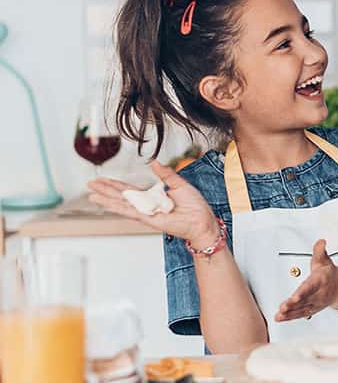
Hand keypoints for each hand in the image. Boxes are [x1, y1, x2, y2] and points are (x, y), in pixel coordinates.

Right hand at [88, 161, 217, 245]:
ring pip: (122, 205)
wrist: (202, 220)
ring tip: (91, 195)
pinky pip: (131, 212)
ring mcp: (147, 213)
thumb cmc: (195, 205)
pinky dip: (118, 208)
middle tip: (90, 184)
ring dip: (106, 199)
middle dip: (106, 190)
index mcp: (153, 196)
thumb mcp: (179, 184)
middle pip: (122, 196)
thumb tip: (154, 162)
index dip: (116, 184)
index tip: (103, 179)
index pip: (130, 189)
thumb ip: (166, 174)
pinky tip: (107, 204)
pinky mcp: (149, 220)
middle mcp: (147, 205)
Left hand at [275, 239, 337, 321]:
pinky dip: (290, 317)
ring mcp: (314, 303)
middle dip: (293, 304)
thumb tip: (320, 242)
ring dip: (290, 313)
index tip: (295, 296)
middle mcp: (318, 294)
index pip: (310, 286)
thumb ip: (319, 251)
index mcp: (320, 281)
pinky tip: (280, 318)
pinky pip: (299, 314)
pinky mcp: (310, 309)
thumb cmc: (328, 274)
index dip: (303, 292)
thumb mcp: (324, 260)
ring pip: (301, 309)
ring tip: (279, 315)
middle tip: (283, 307)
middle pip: (304, 300)